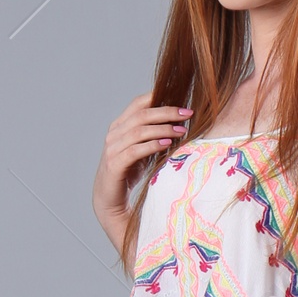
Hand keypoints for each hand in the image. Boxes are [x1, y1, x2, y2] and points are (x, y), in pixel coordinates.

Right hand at [93, 91, 192, 232]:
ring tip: (182, 131)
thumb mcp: (142, 149)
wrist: (110, 198)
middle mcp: (114, 134)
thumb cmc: (129, 172)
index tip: (182, 100)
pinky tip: (167, 144)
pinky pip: (135, 151)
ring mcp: (112, 148)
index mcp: (120, 125)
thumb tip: (179, 123)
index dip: (159, 98)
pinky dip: (152, 145)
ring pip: (139, 131)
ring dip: (163, 129)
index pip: (138, 104)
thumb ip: (153, 135)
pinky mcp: (115, 164)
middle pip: (141, 115)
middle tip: (187, 114)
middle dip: (167, 112)